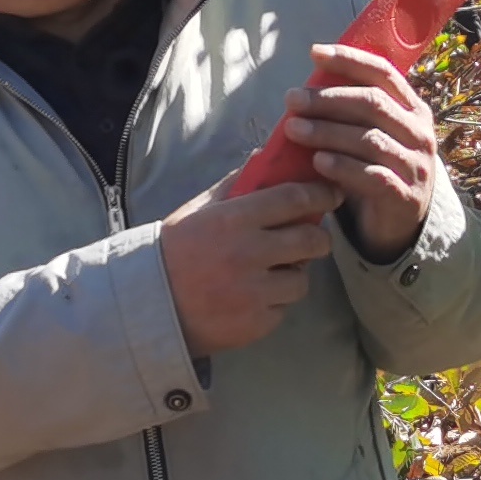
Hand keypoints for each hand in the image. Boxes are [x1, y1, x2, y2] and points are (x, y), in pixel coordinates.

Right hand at [160, 178, 342, 356]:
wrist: (148, 305)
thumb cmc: (175, 251)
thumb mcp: (198, 210)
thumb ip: (235, 184)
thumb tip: (264, 156)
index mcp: (233, 220)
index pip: (293, 199)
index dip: (320, 194)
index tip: (332, 194)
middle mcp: (247, 254)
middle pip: (311, 240)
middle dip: (319, 238)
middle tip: (314, 238)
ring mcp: (253, 292)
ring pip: (301, 279)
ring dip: (294, 274)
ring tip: (274, 273)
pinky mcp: (256, 323)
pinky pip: (283, 308)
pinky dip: (275, 302)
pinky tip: (253, 297)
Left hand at [276, 44, 443, 262]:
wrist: (401, 223)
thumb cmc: (376, 168)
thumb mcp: (369, 134)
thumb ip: (349, 113)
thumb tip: (301, 91)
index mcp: (412, 109)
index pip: (383, 73)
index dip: (349, 60)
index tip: (315, 53)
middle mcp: (419, 133)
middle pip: (372, 104)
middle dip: (328, 99)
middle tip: (292, 100)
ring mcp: (415, 165)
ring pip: (370, 140)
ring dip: (327, 131)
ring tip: (293, 129)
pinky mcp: (405, 196)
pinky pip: (373, 177)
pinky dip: (342, 167)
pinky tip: (318, 162)